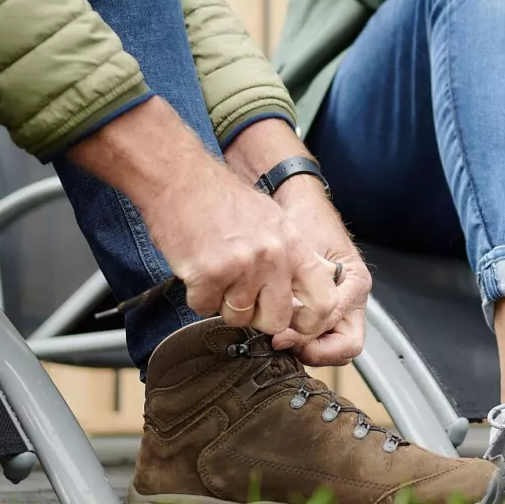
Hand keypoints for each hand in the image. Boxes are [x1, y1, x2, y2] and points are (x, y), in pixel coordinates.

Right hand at [67, 99, 335, 336]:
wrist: (180, 178)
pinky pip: (204, 308)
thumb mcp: (274, 221)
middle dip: (256, 317)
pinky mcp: (209, 274)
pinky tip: (196, 268)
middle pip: (276, 321)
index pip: (324, 301)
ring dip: (222, 302)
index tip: (294, 325)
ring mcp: (242, 266)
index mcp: (294, 244)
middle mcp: (274, 257)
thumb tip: (300, 297)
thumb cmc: (221, 199)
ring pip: (237, 318)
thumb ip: (291, 258)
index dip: (309, 322)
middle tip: (240, 295)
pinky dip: (197, 295)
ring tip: (215, 270)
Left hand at [267, 179, 371, 365]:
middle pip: (346, 346)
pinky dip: (302, 337)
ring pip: (334, 345)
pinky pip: (320, 334)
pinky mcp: (323, 305)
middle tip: (284, 343)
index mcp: (356, 284)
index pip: (341, 330)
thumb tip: (288, 328)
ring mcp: (340, 304)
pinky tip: (280, 328)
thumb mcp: (303, 253)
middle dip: (316, 351)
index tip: (281, 336)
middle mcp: (353, 298)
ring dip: (308, 347)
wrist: (295, 199)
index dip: (309, 338)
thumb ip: (300, 290)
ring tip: (280, 336)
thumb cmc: (303, 218)